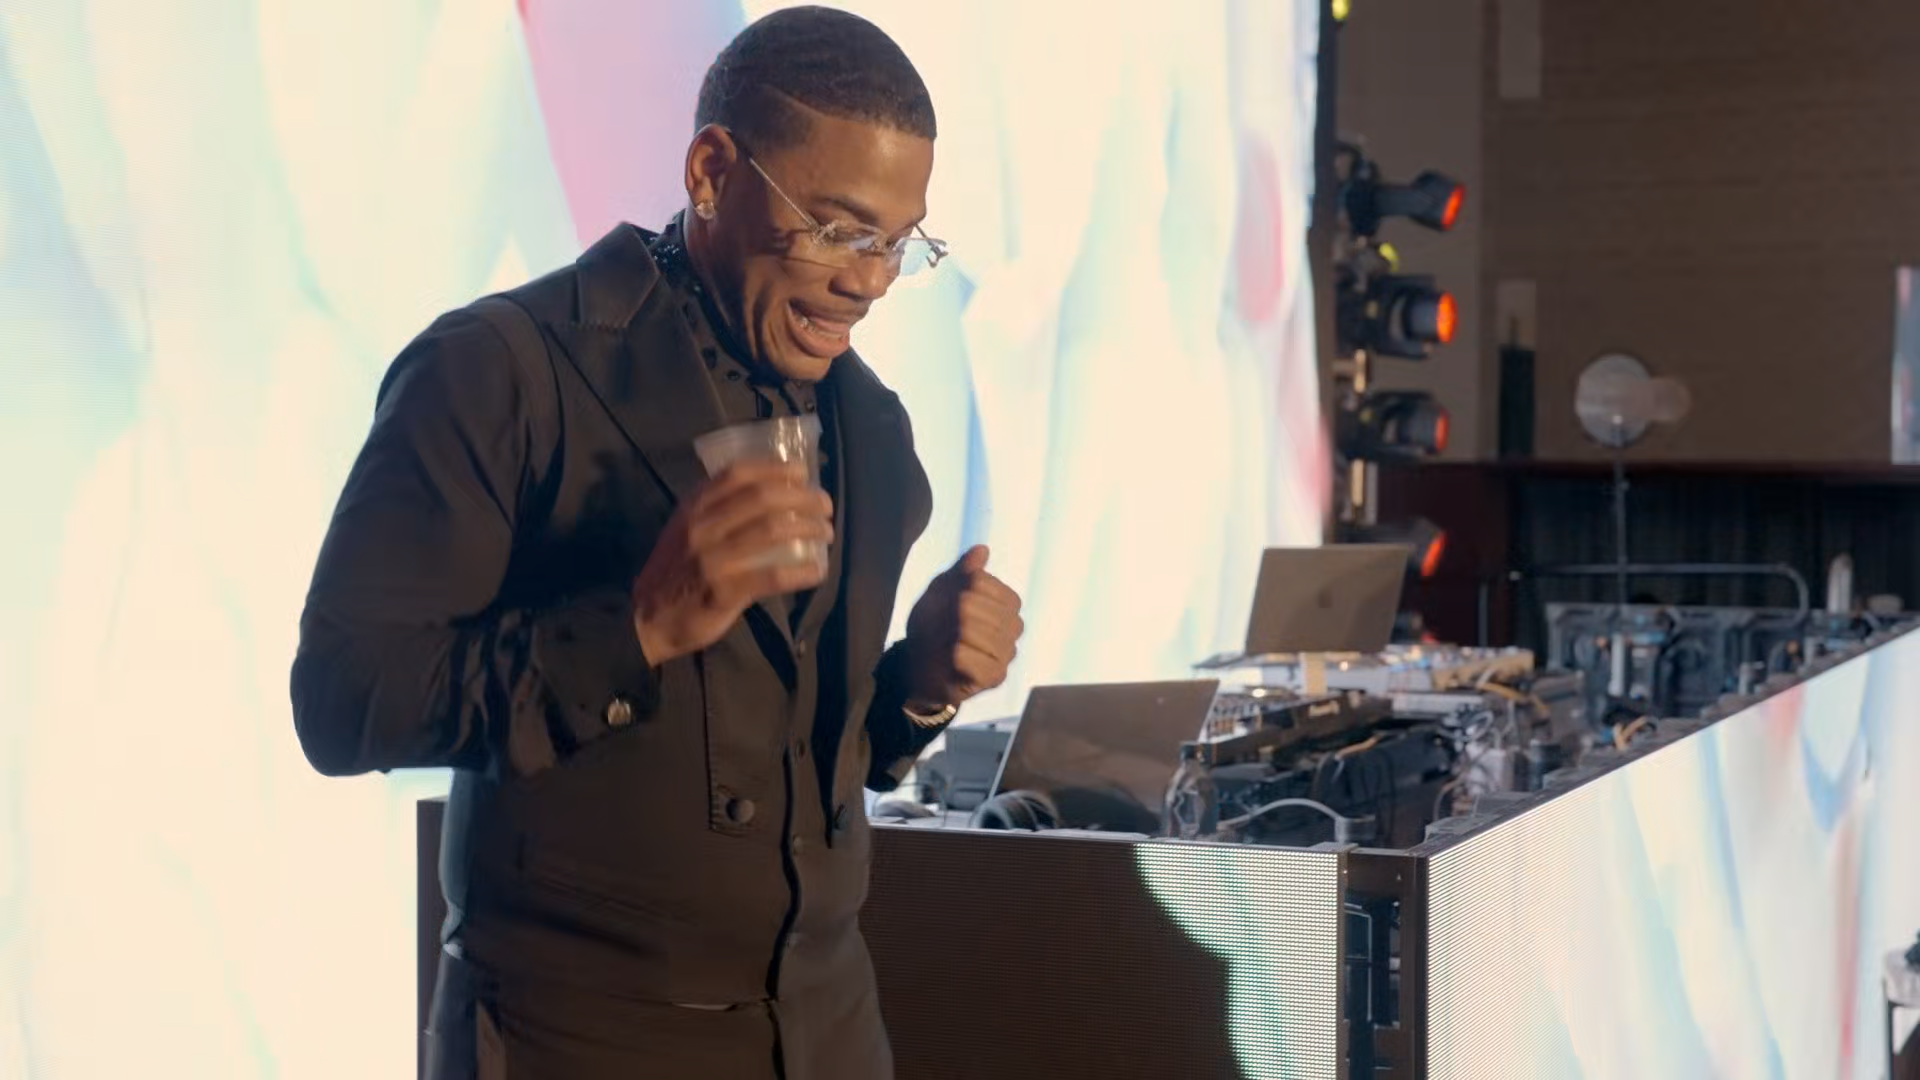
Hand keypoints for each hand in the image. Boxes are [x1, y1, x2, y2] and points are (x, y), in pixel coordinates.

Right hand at [632, 460, 832, 664]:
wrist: (646, 620)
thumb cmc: (675, 572)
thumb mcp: (685, 530)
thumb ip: (715, 511)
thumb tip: (768, 495)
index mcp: (693, 507)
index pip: (737, 474)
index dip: (775, 469)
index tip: (802, 472)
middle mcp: (701, 526)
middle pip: (762, 498)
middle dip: (802, 497)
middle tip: (824, 505)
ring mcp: (712, 558)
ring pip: (771, 530)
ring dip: (808, 528)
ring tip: (825, 532)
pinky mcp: (723, 590)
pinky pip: (771, 575)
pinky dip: (800, 572)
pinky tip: (817, 571)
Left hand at [902, 545, 1023, 708]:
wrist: (920, 662)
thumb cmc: (936, 624)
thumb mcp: (943, 590)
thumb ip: (963, 570)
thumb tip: (982, 549)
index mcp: (1007, 602)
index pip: (981, 582)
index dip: (956, 590)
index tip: (948, 602)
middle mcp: (1014, 627)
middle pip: (973, 605)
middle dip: (948, 614)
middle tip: (940, 625)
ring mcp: (1007, 653)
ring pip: (971, 631)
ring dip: (947, 634)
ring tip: (944, 641)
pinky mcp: (996, 676)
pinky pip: (969, 657)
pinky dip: (953, 655)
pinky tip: (951, 657)